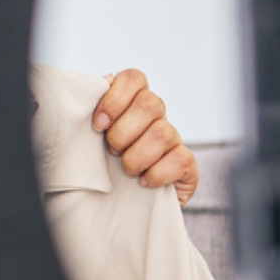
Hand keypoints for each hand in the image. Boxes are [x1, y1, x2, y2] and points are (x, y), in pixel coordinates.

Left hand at [92, 69, 197, 205]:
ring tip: (126, 170)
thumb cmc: (104, 164)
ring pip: (162, 133)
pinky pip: (180, 160)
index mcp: (133, 102)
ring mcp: (174, 138)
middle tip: (112, 150)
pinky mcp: (186, 164)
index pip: (134, 78)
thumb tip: (97, 87)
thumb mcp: (93, 138)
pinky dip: (157, 174)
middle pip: (150, 103)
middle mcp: (157, 115)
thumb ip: (93, 114)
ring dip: (136, 156)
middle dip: (123, 132)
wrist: (124, 201)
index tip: (98, 125)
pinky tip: (144, 182)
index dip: (115, 99)